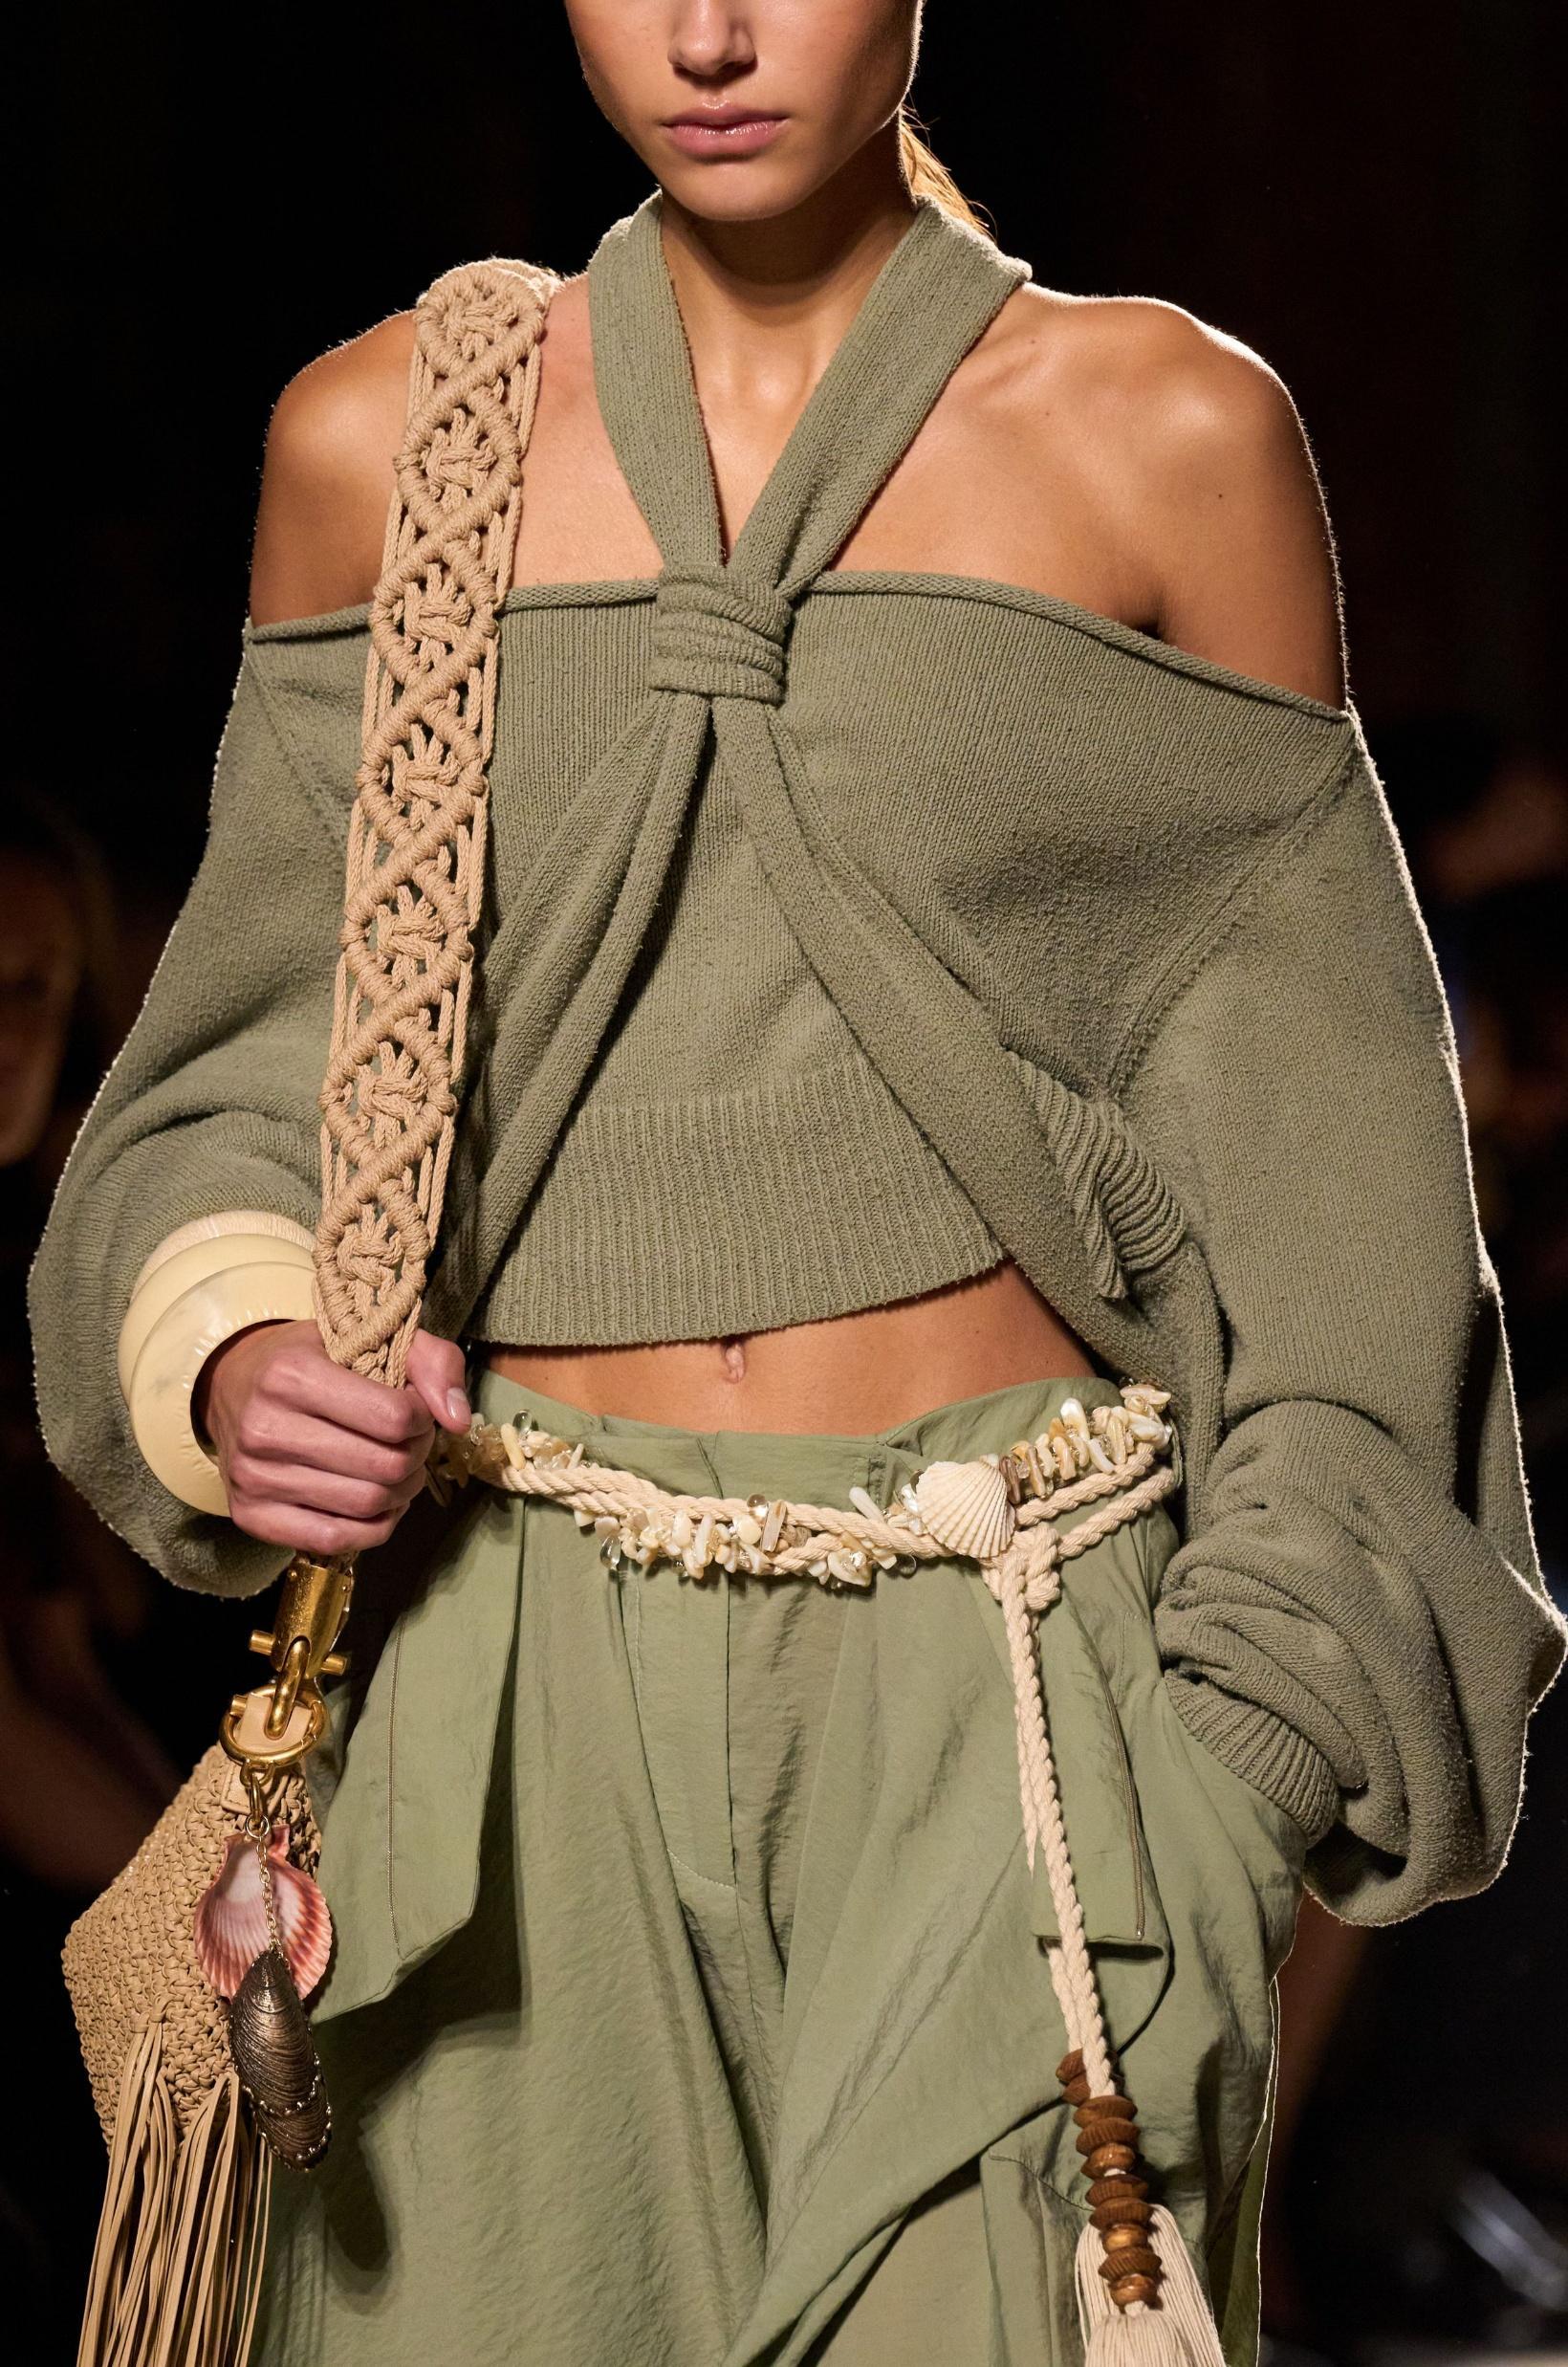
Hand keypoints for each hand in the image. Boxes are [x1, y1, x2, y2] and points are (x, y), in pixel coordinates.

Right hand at [192, 1319, 471, 1556]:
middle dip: (418, 1457)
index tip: (417, 1411)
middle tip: (413, 1444)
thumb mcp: (371, 1335)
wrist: (233, 1384)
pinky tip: (379, 1502)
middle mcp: (266, 1428)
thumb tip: (458, 1420)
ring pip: (366, 1506)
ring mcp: (253, 1477)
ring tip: (398, 1470)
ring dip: (402, 1493)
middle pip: (385, 1467)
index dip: (424, 1418)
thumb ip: (431, 1361)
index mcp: (292, 1374)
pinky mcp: (251, 1515)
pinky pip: (335, 1539)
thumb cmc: (314, 1359)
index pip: (395, 1418)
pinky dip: (373, 1526)